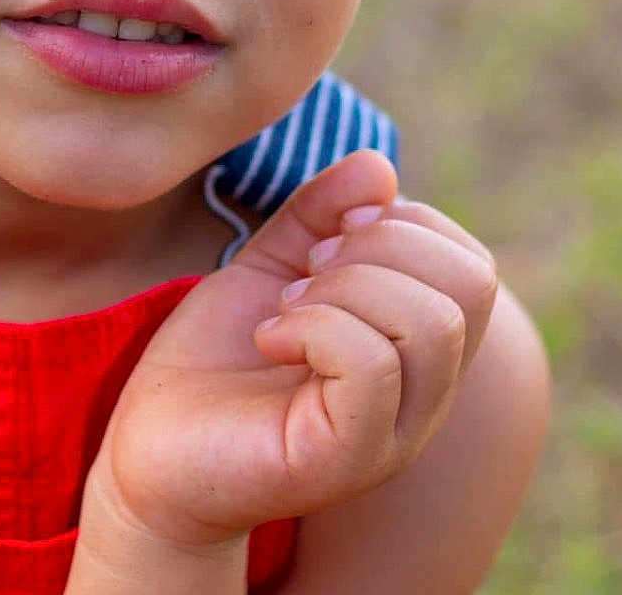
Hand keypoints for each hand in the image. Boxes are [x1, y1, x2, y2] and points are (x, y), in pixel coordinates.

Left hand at [84, 151, 498, 550]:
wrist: (152, 441)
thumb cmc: (214, 358)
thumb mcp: (268, 265)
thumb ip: (318, 214)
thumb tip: (378, 165)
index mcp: (414, 348)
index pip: (469, 263)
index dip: (399, 223)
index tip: (323, 240)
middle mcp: (424, 395)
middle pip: (468, 282)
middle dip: (375, 247)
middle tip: (304, 274)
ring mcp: (394, 431)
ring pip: (430, 321)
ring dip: (342, 288)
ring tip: (285, 309)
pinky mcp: (347, 456)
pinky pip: (372, 364)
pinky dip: (313, 326)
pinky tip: (269, 338)